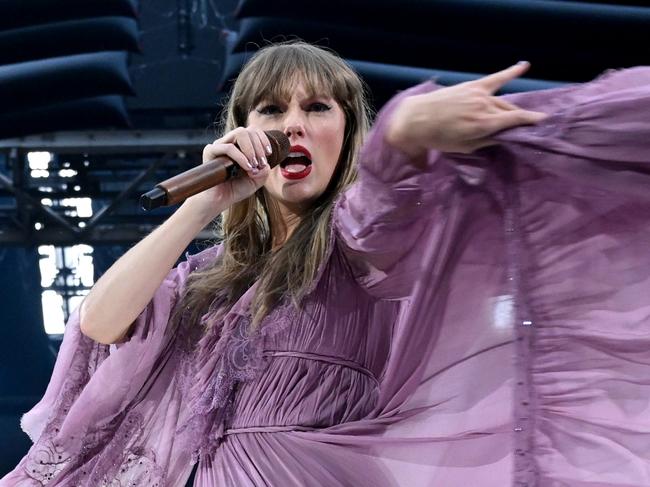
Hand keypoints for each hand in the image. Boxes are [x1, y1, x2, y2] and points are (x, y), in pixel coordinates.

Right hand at [183, 127, 272, 216]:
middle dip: (259, 146)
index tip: (268, 154)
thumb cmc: (235, 190)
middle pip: (248, 130)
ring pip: (239, 133)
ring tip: (254, 164)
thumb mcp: (256, 181)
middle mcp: (228, 142)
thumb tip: (264, 163)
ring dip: (251, 149)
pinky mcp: (210, 152)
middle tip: (261, 163)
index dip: (263, 139)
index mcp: (239, 146)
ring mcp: (219, 145)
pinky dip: (241, 157)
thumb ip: (264, 171)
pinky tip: (247, 167)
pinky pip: (228, 148)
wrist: (218, 201)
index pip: (252, 131)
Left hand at [385, 61, 548, 155]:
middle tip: (527, 126)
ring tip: (521, 114)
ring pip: (503, 102)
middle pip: (510, 113)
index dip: (531, 122)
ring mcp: (479, 95)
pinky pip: (496, 78)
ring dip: (510, 109)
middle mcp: (486, 107)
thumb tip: (504, 137)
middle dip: (519, 120)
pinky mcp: (472, 86)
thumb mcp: (464, 147)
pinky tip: (525, 66)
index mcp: (485, 124)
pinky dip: (510, 71)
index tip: (543, 124)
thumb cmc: (438, 138)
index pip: (516, 121)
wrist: (416, 118)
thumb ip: (486, 141)